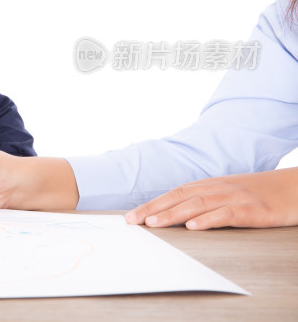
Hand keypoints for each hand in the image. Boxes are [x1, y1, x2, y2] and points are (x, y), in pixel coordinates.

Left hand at [125, 167, 297, 229]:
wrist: (293, 188)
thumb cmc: (257, 193)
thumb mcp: (226, 194)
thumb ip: (203, 201)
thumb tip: (174, 215)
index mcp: (209, 185)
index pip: (173, 194)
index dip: (151, 204)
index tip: (131, 216)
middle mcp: (217, 188)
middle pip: (179, 197)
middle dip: (153, 209)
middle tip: (132, 221)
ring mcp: (234, 198)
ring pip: (197, 204)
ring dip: (173, 214)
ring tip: (154, 224)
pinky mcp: (251, 210)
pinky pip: (226, 214)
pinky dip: (208, 220)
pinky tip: (193, 227)